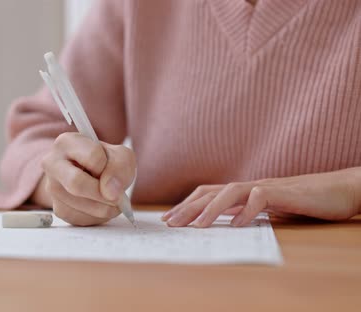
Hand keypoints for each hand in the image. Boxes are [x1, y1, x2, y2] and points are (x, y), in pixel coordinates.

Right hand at [32, 132, 135, 225]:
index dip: (108, 166)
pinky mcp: (58, 208)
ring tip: (110, 199)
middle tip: (116, 197)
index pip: (93, 156)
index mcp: (66, 142)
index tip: (109, 169)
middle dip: (102, 193)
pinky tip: (100, 205)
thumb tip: (110, 193)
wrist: (93, 176)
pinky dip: (98, 216)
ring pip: (81, 205)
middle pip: (76, 183)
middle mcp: (52, 163)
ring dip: (105, 207)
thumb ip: (120, 167)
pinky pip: (81, 218)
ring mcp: (52, 187)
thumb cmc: (106, 162)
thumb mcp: (120, 156)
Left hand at [162, 167, 360, 227]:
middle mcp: (251, 185)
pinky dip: (248, 210)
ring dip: (211, 209)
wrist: (340, 190)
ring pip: (231, 191)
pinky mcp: (286, 192)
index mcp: (246, 191)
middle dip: (188, 208)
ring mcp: (267, 186)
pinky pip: (262, 197)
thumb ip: (249, 212)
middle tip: (170, 223)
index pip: (209, 193)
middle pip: (212, 192)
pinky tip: (239, 223)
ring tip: (197, 226)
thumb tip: (227, 222)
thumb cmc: (305, 201)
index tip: (169, 218)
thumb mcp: (270, 210)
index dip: (187, 204)